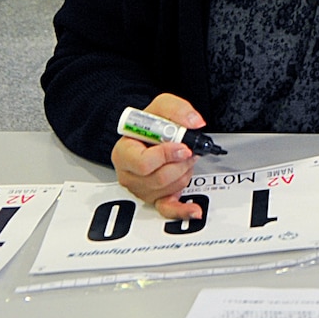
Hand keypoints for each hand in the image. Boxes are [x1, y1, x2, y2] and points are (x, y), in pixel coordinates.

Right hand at [110, 93, 204, 218]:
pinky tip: (194, 210)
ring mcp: (141, 189)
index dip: (166, 155)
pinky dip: (183, 210)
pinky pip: (168, 209)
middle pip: (159, 178)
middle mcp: (129, 174)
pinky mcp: (155, 198)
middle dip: (180, 163)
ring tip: (183, 158)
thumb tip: (194, 123)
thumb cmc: (151, 124)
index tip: (182, 147)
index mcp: (124, 152)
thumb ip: (177, 110)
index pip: (143, 163)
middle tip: (188, 150)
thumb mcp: (161, 107)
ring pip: (169, 188)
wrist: (149, 134)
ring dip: (184, 171)